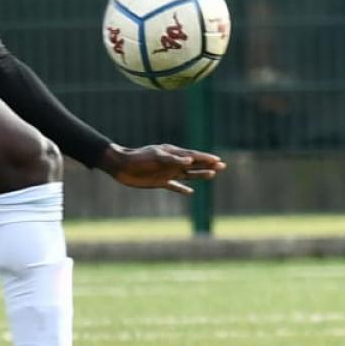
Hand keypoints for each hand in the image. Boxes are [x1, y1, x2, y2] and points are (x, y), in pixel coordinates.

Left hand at [99, 142, 225, 194]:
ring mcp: (167, 172)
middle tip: (222, 166)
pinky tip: (190, 192)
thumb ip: (173, 159)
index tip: (218, 160)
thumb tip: (190, 160)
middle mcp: (172, 162)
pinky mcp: (160, 181)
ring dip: (199, 175)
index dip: (206, 158)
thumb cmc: (139, 158)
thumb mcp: (156, 156)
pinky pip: (174, 186)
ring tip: (212, 175)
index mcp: (173, 153)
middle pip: (194, 164)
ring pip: (187, 174)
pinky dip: (182, 189)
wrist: (122, 166)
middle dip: (207, 165)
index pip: (193, 156)